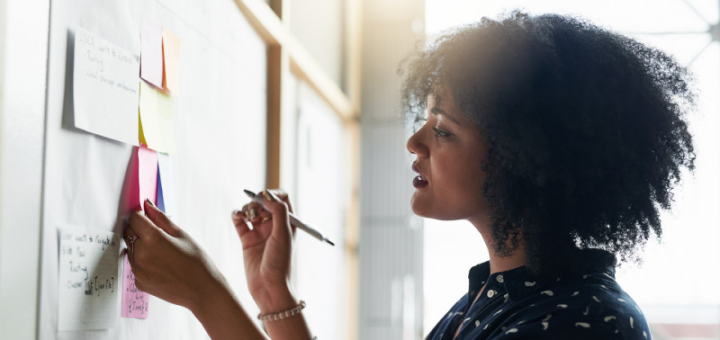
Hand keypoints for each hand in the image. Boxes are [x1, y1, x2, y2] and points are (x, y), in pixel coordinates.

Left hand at [124, 199, 226, 311]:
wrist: (202, 290)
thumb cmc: (196, 261)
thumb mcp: (181, 235)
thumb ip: (161, 218)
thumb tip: (147, 205)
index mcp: (152, 239)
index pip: (134, 218)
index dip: (141, 215)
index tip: (148, 218)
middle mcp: (140, 254)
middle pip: (129, 233)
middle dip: (139, 230)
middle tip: (157, 235)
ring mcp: (138, 270)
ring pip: (130, 250)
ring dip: (140, 246)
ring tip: (162, 253)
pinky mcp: (139, 282)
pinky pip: (135, 266)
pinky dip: (143, 262)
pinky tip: (161, 265)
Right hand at [231, 189, 297, 312]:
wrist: (268, 287)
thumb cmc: (280, 262)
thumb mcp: (283, 234)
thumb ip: (278, 212)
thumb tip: (268, 193)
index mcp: (288, 222)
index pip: (281, 198)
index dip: (271, 194)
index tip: (263, 199)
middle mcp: (274, 225)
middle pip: (264, 202)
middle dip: (257, 201)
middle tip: (254, 211)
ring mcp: (260, 232)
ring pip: (250, 210)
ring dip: (246, 208)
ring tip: (246, 217)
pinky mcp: (247, 239)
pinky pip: (239, 221)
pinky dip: (236, 215)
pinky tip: (237, 216)